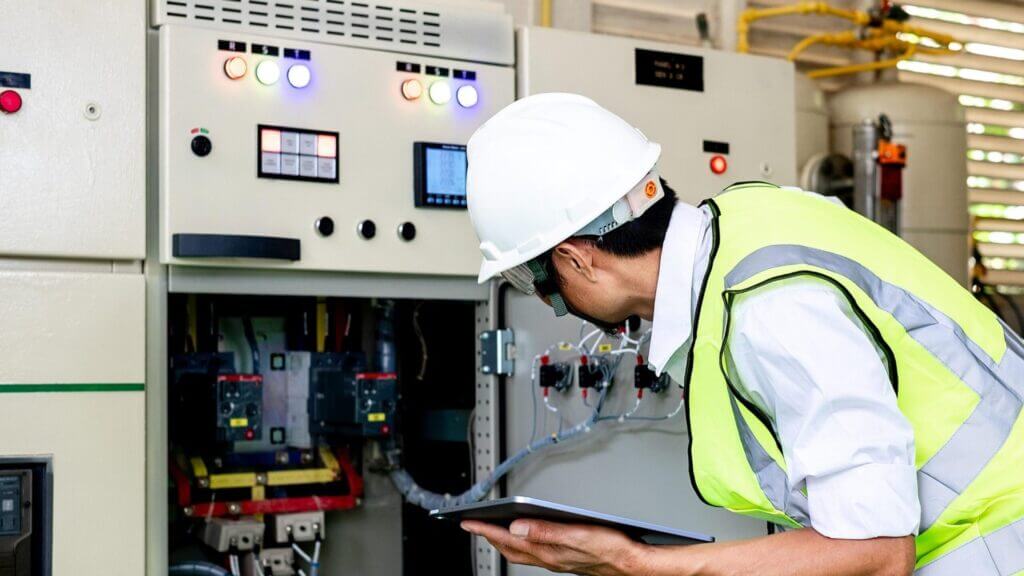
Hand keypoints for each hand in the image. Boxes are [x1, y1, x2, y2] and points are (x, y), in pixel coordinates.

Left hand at [461, 519, 646, 575]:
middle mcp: (548, 558)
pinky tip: (524, 537)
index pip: (508, 540)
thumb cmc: (611, 549)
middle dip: (489, 536)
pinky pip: (533, 552)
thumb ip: (544, 531)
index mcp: (547, 552)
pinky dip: (521, 543)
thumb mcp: (577, 535)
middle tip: (473, 525)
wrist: (633, 564)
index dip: (485, 530)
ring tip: (492, 529)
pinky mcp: (565, 558)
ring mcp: (556, 560)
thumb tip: (515, 527)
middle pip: (510, 549)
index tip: (467, 521)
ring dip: (503, 540)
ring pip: (520, 552)